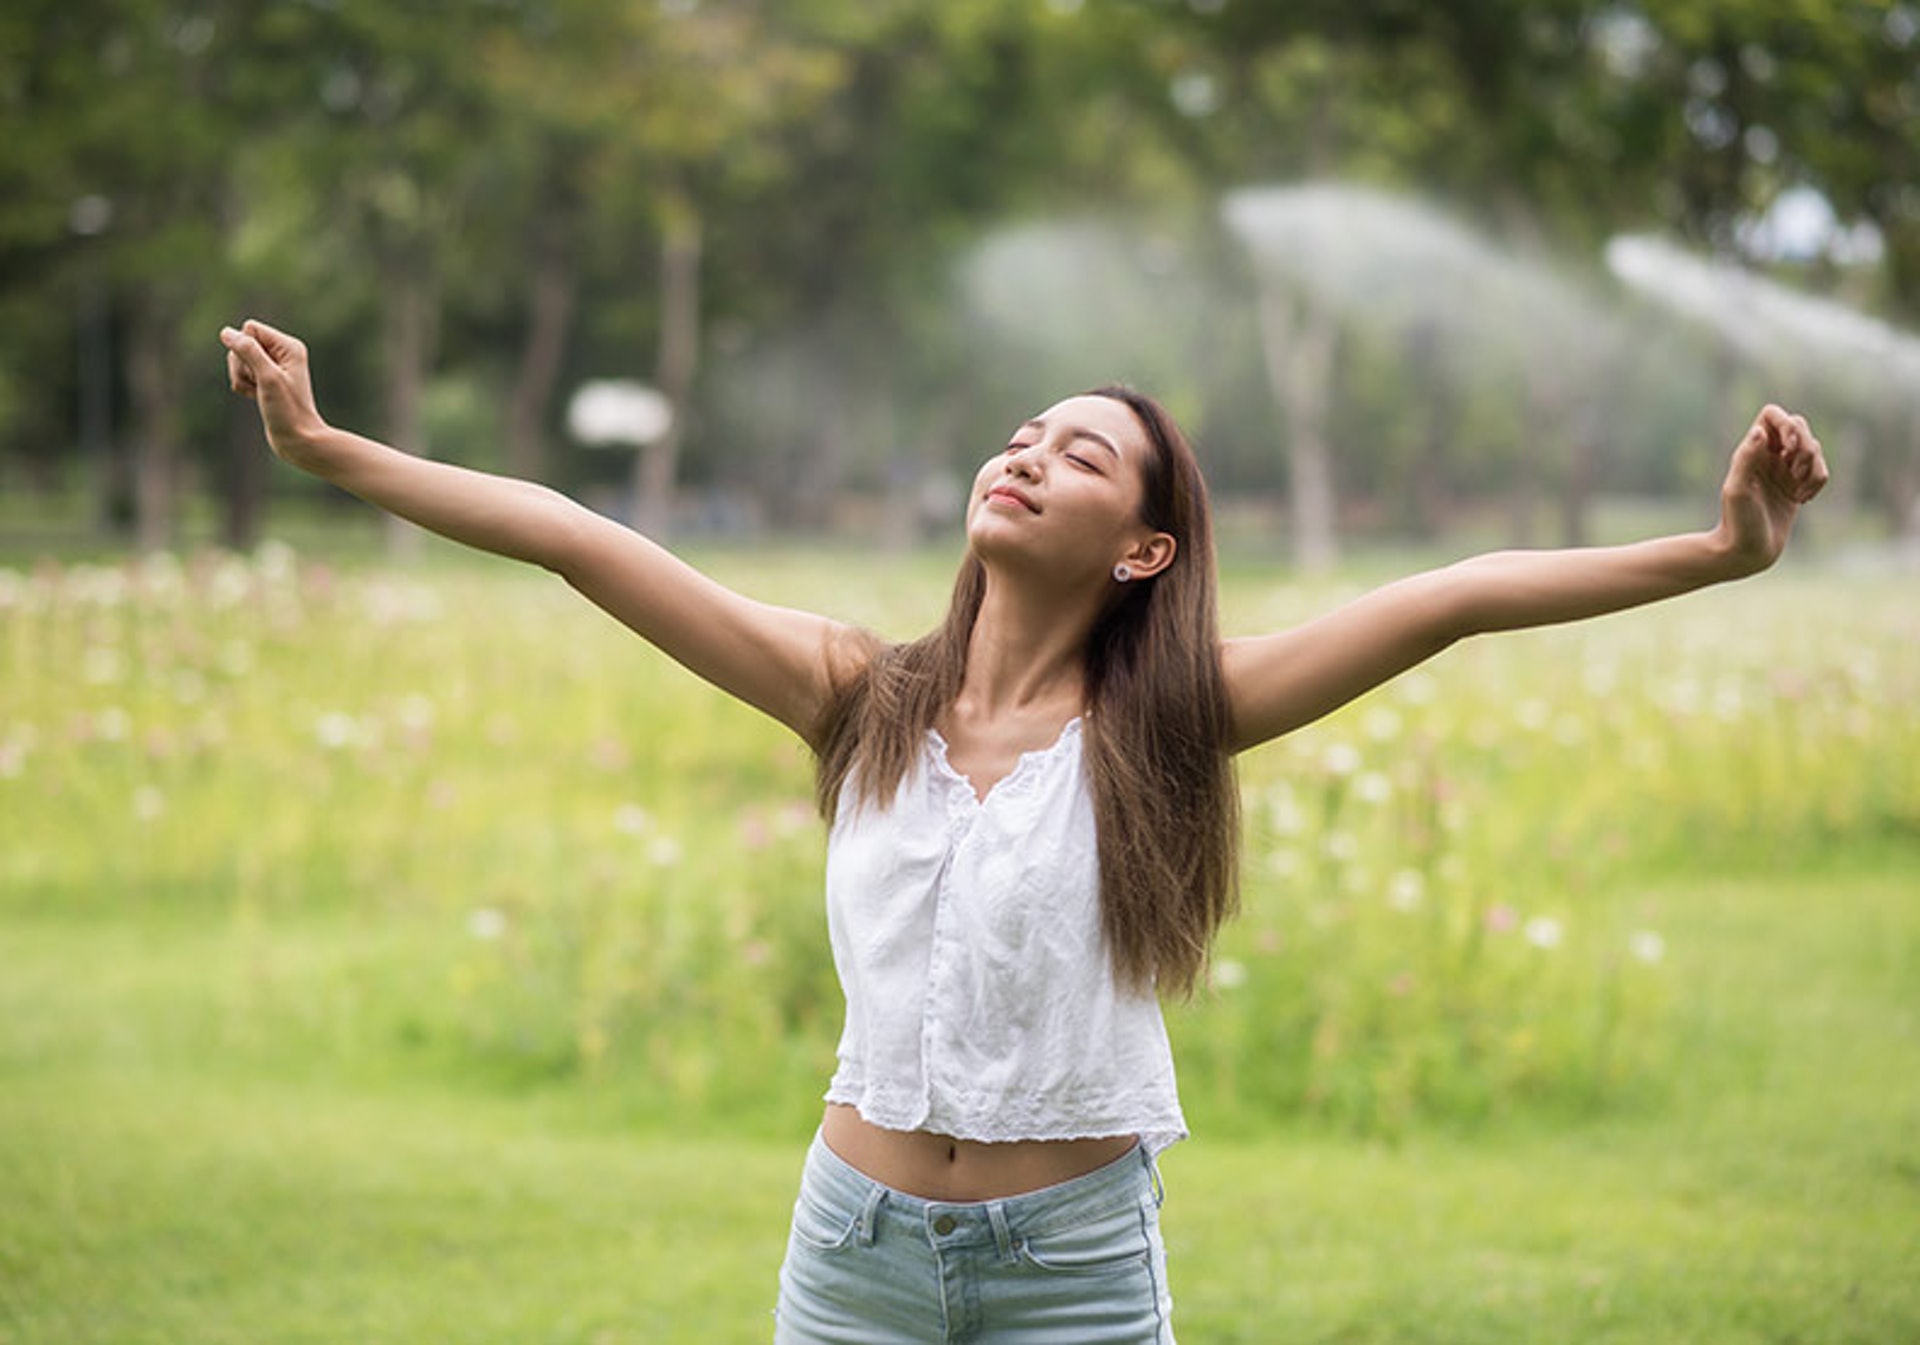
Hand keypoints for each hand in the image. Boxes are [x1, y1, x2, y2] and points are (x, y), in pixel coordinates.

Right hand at [219, 319, 327, 470]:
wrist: (298, 439)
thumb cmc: (287, 410)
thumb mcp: (267, 377)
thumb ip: (249, 352)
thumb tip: (227, 332)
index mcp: (289, 346)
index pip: (250, 328)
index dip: (246, 349)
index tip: (261, 372)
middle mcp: (282, 353)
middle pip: (241, 344)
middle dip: (241, 366)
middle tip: (260, 385)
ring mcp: (274, 367)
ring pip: (238, 359)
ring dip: (241, 378)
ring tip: (259, 394)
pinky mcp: (265, 380)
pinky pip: (240, 374)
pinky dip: (243, 386)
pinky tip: (257, 398)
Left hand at [1714, 404, 1828, 575]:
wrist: (1746, 552)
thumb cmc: (1737, 522)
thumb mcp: (1738, 489)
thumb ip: (1747, 458)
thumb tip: (1759, 431)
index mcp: (1750, 450)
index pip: (1772, 414)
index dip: (1787, 423)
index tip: (1788, 448)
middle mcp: (1767, 456)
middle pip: (1799, 426)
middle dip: (1806, 446)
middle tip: (1794, 472)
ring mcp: (1784, 470)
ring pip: (1814, 448)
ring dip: (1814, 467)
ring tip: (1797, 492)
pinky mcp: (1797, 486)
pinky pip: (1821, 470)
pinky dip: (1819, 481)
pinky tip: (1803, 500)